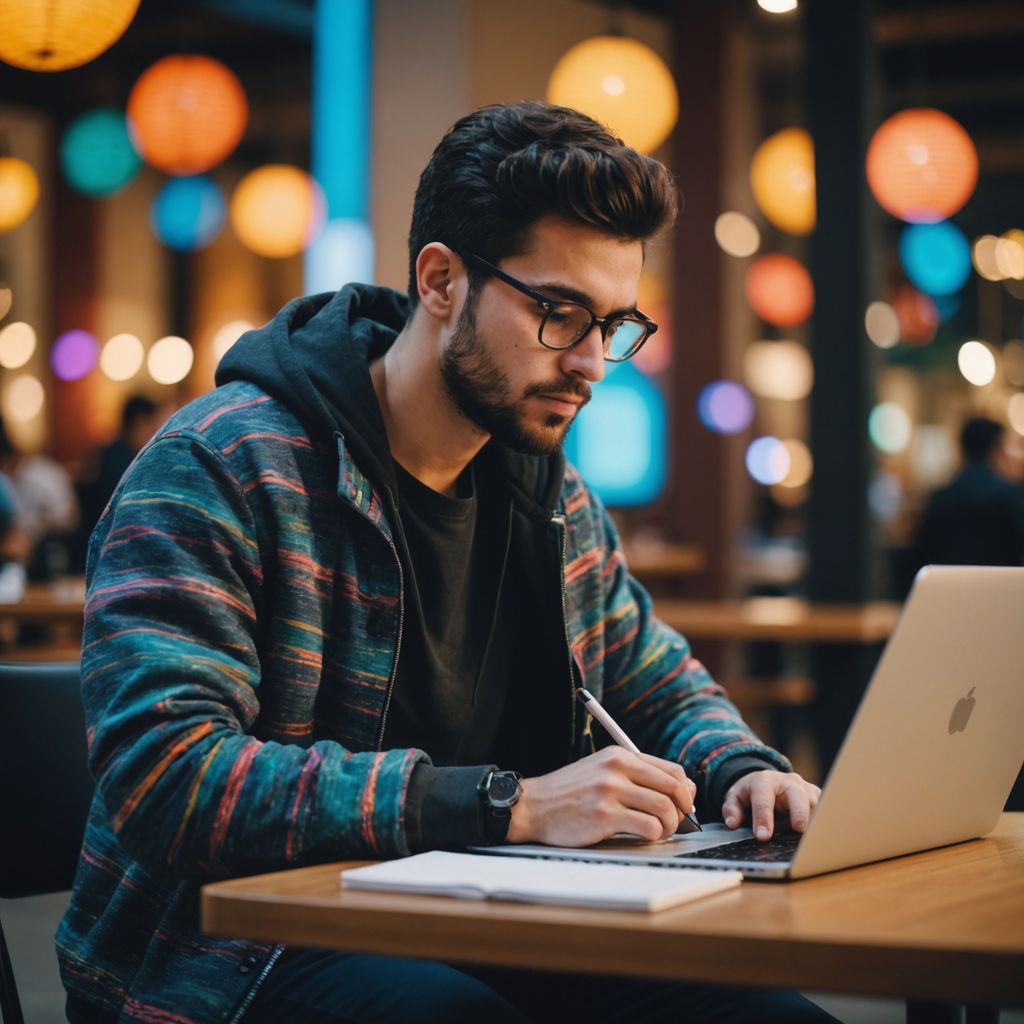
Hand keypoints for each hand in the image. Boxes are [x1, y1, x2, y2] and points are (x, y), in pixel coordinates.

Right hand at [506, 746, 696, 847]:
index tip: (684, 805)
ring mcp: (610, 790)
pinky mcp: (604, 815)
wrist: (534, 806)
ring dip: (669, 826)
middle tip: (675, 823)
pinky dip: (653, 835)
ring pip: (664, 809)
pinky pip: (648, 827)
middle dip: (681, 810)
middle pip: (672, 788)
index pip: (671, 769)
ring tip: (659, 832)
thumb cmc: (570, 793)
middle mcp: (617, 768)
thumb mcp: (602, 771)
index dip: (685, 791)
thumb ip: (635, 776)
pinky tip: (643, 836)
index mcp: (619, 755)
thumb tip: (679, 791)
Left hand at [721, 770, 820, 841]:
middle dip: (798, 813)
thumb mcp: (735, 797)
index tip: (763, 836)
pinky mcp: (818, 798)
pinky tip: (820, 838)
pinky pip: (825, 811)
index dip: (763, 818)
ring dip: (814, 821)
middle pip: (797, 796)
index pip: (764, 800)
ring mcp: (806, 789)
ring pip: (816, 803)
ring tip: (812, 839)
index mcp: (765, 781)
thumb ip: (731, 809)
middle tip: (798, 831)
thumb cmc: (752, 793)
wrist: (768, 781)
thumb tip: (733, 823)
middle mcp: (788, 782)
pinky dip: (823, 824)